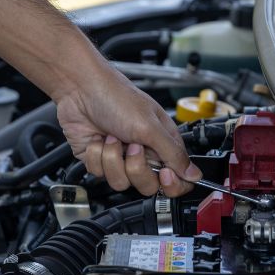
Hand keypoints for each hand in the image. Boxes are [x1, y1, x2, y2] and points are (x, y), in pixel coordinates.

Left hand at [55, 61, 201, 196]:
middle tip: (132, 147)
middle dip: (136, 168)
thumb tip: (194, 174)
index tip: (163, 174)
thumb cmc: (116, 97)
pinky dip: (96, 155)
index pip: (176, 178)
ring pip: (121, 182)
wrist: (80, 89)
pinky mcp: (98, 159)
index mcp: (162, 143)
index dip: (171, 183)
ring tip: (112, 136)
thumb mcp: (150, 126)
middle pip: (148, 185)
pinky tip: (97, 138)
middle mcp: (142, 153)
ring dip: (113, 158)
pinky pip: (99, 173)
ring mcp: (119, 157)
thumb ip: (173, 154)